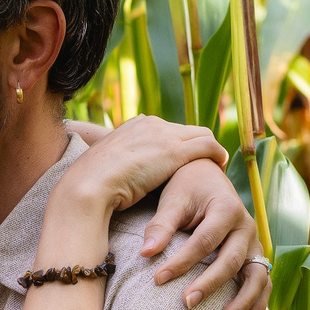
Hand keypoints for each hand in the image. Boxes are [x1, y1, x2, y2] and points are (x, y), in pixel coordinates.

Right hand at [56, 115, 226, 217]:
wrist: (88, 185)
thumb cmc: (91, 185)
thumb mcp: (105, 167)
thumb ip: (118, 164)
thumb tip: (119, 177)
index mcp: (133, 124)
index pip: (165, 129)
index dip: (176, 144)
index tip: (181, 161)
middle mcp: (150, 123)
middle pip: (186, 130)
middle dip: (196, 145)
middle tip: (205, 163)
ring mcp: (163, 135)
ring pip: (201, 134)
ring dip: (210, 150)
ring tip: (216, 166)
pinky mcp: (174, 151)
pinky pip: (208, 146)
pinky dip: (218, 154)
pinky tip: (221, 166)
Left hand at [145, 158, 271, 309]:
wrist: (208, 176)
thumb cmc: (188, 188)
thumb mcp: (173, 200)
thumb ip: (161, 226)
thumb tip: (146, 254)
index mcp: (226, 208)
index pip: (204, 241)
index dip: (182, 262)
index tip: (158, 279)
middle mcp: (246, 227)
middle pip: (231, 261)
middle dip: (210, 284)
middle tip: (187, 303)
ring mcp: (254, 243)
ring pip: (257, 275)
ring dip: (244, 299)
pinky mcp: (255, 255)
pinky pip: (264, 280)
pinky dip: (259, 300)